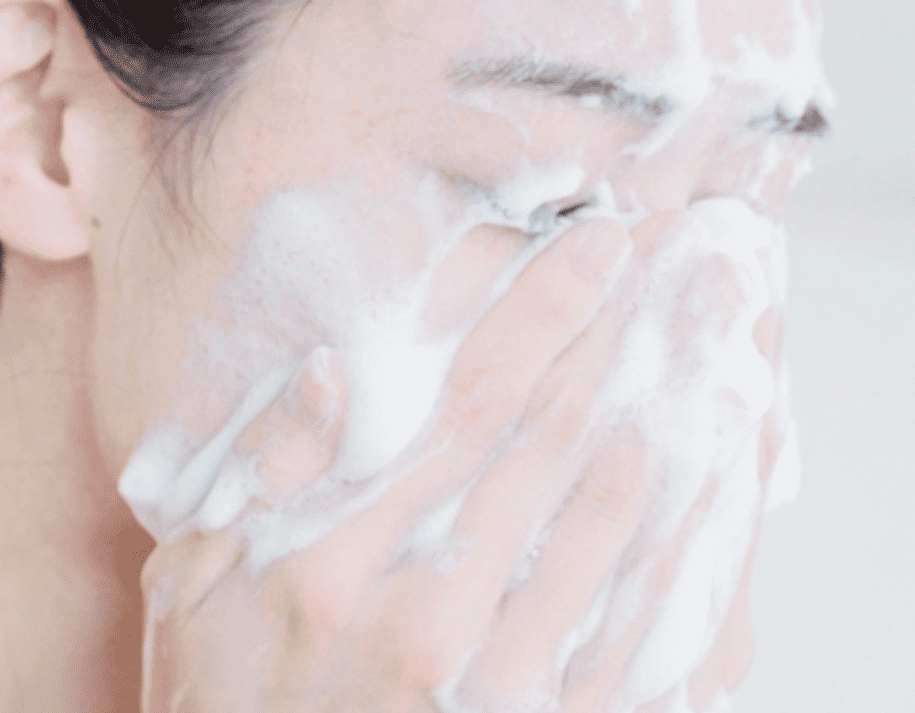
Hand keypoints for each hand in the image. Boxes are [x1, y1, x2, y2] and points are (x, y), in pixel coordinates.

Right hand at [140, 213, 788, 712]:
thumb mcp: (188, 596)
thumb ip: (257, 479)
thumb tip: (328, 372)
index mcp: (339, 557)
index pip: (471, 399)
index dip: (548, 308)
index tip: (604, 244)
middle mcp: (430, 610)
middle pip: (559, 437)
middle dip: (630, 337)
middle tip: (689, 262)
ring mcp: (498, 680)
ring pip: (616, 518)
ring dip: (678, 416)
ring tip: (725, 337)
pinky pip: (643, 626)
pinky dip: (691, 539)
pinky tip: (725, 477)